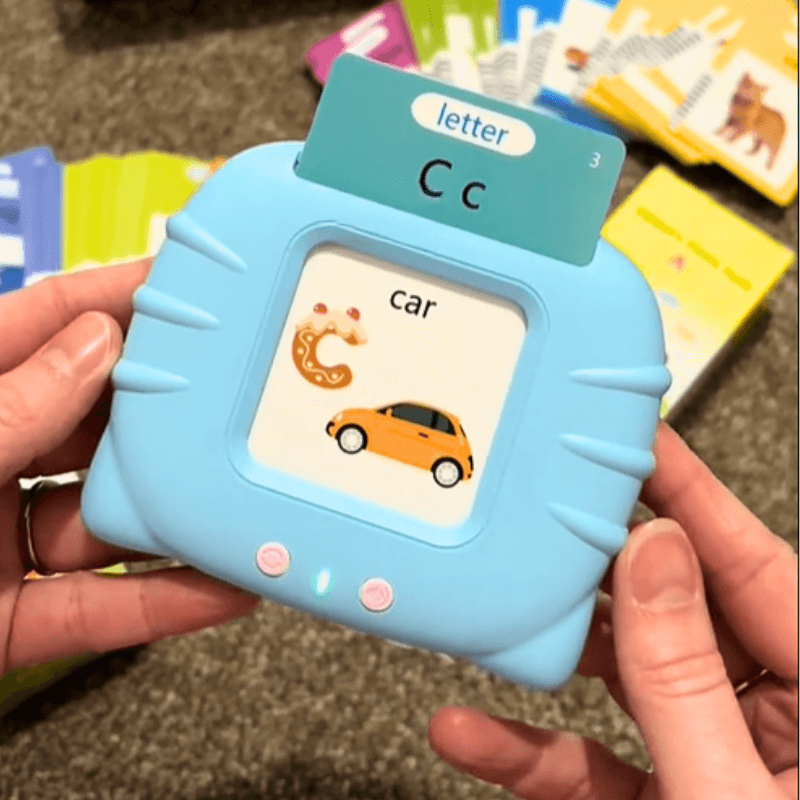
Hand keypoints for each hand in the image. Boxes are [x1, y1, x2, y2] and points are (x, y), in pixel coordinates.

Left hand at [0, 262, 259, 677]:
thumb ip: (6, 408)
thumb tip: (99, 346)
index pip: (41, 326)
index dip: (117, 301)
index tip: (191, 290)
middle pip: (91, 425)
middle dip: (165, 418)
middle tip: (237, 402)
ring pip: (105, 522)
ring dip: (175, 520)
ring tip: (245, 499)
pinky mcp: (9, 622)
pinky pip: (98, 610)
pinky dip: (162, 605)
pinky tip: (224, 588)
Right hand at [429, 423, 797, 798]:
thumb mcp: (729, 797)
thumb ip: (682, 680)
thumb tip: (651, 559)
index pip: (752, 565)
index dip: (691, 494)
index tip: (639, 440)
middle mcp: (769, 719)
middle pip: (675, 608)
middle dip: (600, 568)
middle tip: (546, 515)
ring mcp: (711, 757)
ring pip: (626, 673)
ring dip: (555, 650)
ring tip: (501, 614)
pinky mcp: (661, 794)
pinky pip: (591, 755)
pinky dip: (530, 747)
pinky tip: (474, 730)